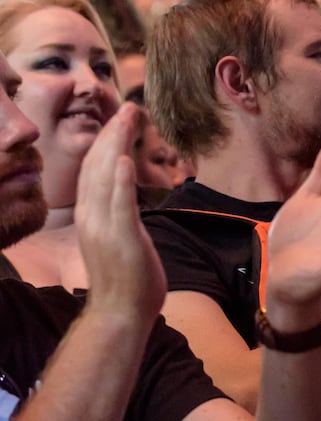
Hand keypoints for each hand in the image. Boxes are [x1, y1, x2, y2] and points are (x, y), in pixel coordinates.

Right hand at [75, 105, 165, 320]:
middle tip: (128, 107)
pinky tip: (124, 159)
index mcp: (91, 215)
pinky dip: (120, 181)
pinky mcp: (120, 238)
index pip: (95, 170)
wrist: (119, 313)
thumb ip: (118, 215)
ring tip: (127, 118)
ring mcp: (103, 227)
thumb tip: (125, 199)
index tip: (121, 119)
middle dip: (113, 133)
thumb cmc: (125, 279)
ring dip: (116, 145)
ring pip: (105, 177)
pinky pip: (119, 205)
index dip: (106, 142)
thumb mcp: (118, 238)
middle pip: (97, 165)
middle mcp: (91, 216)